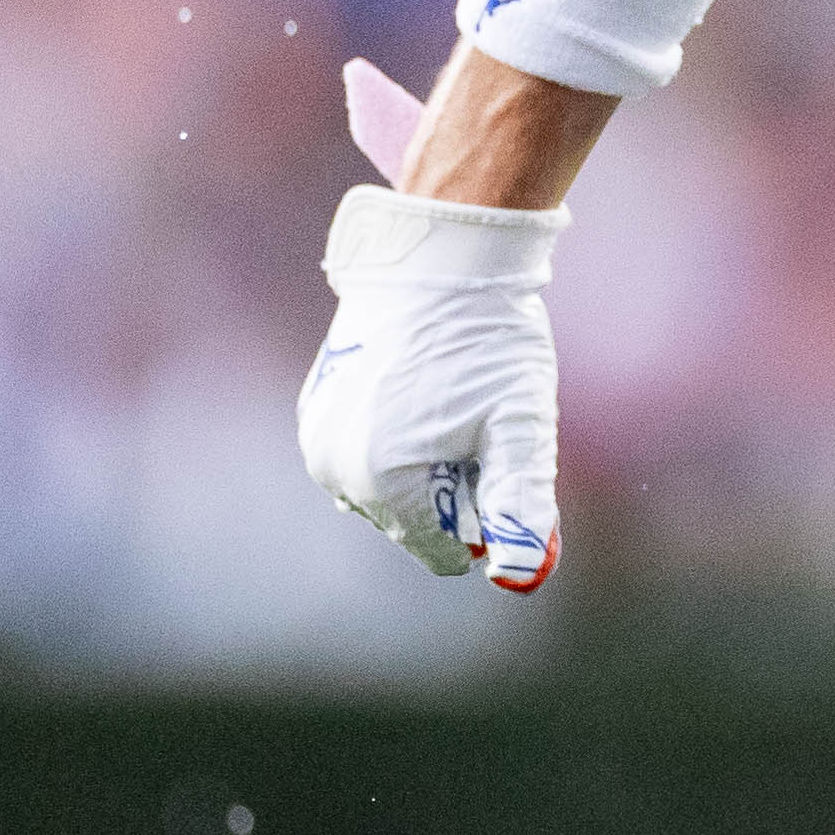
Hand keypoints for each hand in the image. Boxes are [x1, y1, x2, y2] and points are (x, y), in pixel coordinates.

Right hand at [298, 182, 568, 588]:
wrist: (438, 258)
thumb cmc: (490, 341)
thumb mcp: (521, 425)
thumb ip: (521, 504)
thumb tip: (519, 576)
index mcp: (386, 480)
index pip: (443, 551)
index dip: (484, 519)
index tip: (498, 463)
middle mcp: (336, 468)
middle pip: (412, 522)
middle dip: (451, 490)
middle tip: (476, 424)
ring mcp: (317, 439)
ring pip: (385, 491)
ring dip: (422, 466)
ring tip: (446, 401)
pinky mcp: (313, 410)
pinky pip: (361, 456)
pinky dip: (394, 440)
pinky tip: (419, 388)